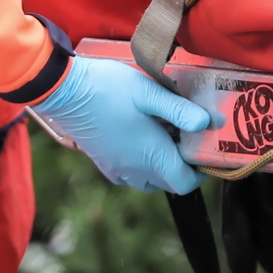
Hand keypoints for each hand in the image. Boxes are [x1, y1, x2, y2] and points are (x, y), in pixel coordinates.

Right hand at [29, 56, 216, 193]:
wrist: (64, 91)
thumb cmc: (109, 88)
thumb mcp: (150, 93)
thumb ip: (180, 110)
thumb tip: (208, 123)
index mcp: (151, 156)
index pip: (185, 183)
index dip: (200, 172)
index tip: (204, 150)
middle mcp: (135, 170)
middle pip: (169, 183)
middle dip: (182, 167)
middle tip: (186, 138)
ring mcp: (117, 168)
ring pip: (149, 181)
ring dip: (161, 167)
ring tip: (164, 137)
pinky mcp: (102, 162)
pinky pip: (129, 175)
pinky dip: (141, 166)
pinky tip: (140, 139)